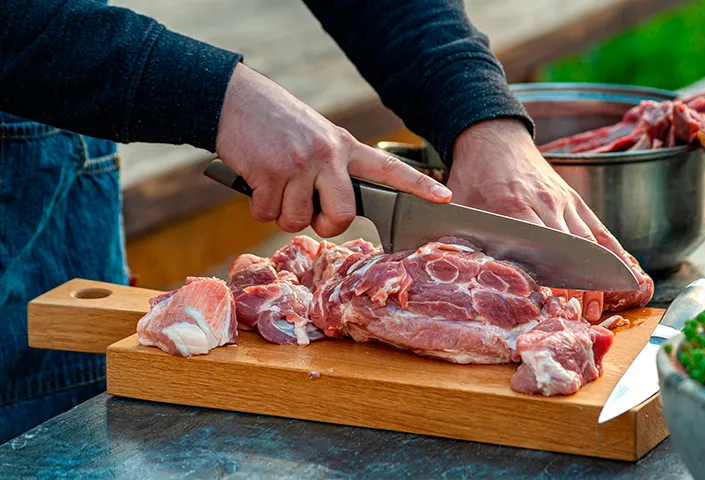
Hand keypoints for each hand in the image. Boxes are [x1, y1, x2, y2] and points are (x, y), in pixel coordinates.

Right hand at [215, 63, 451, 237]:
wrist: (234, 100)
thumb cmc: (277, 125)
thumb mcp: (318, 137)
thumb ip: (334, 169)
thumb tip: (336, 212)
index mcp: (345, 147)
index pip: (390, 169)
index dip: (418, 186)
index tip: (444, 198)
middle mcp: (328, 155)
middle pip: (343, 214)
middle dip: (326, 225)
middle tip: (311, 214)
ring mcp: (300, 164)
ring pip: (298, 220)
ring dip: (281, 214)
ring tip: (274, 186)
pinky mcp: (270, 172)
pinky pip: (267, 214)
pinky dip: (258, 207)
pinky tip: (256, 182)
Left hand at [446, 119, 651, 320]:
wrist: (493, 138)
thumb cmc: (474, 176)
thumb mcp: (462, 206)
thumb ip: (467, 238)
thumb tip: (466, 274)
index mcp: (514, 207)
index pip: (539, 250)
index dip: (549, 279)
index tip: (553, 305)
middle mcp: (545, 204)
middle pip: (570, 251)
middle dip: (577, 287)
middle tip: (579, 318)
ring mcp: (564, 202)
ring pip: (589, 244)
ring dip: (595, 278)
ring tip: (596, 308)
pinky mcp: (575, 200)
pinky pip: (600, 230)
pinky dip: (613, 255)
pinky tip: (622, 277)